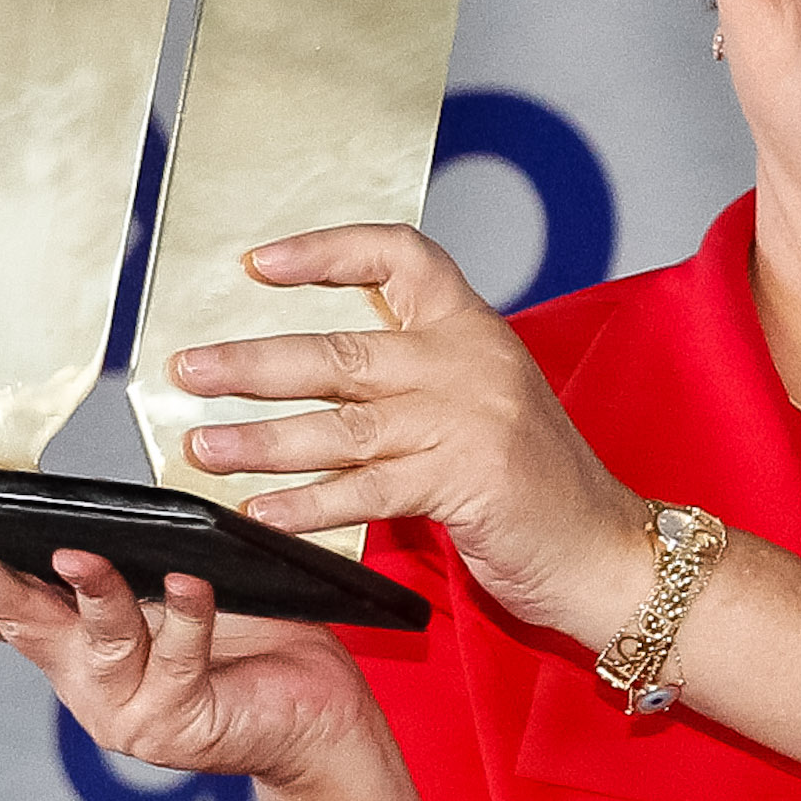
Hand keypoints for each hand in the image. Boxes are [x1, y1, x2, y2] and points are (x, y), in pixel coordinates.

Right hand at [0, 533, 372, 786]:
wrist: (315, 721)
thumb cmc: (244, 638)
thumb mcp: (162, 587)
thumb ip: (115, 561)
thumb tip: (65, 503)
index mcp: (63, 643)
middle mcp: (79, 677)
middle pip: (8, 617)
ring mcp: (124, 706)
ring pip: (94, 636)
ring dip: (84, 591)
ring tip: (73, 550)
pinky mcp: (181, 720)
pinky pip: (182, 656)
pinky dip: (185, 616)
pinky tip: (187, 582)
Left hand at [172, 223, 657, 645]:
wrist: (609, 549)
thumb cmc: (540, 485)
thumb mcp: (486, 405)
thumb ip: (418, 379)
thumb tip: (312, 375)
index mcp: (476, 330)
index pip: (402, 256)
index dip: (328, 252)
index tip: (261, 264)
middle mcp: (471, 363)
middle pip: (344, 349)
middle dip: (253, 363)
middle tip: (190, 371)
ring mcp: (470, 421)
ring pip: (342, 422)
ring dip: (261, 439)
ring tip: (203, 447)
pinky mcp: (466, 481)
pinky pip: (367, 489)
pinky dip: (308, 504)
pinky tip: (264, 513)